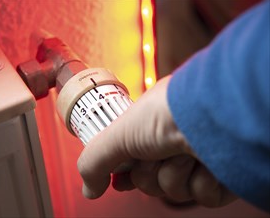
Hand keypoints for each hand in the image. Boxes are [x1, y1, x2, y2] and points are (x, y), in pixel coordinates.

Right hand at [77, 75, 236, 207]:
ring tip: (182, 152)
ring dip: (174, 175)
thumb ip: (94, 162)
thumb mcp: (118, 134)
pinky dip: (200, 181)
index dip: (126, 175)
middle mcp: (173, 144)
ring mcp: (196, 160)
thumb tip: (87, 189)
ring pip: (174, 191)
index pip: (133, 163)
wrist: (210, 115)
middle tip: (154, 154)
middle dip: (149, 174)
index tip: (121, 181)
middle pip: (149, 182)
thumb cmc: (168, 112)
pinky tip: (203, 161)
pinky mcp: (220, 176)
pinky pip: (202, 196)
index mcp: (151, 131)